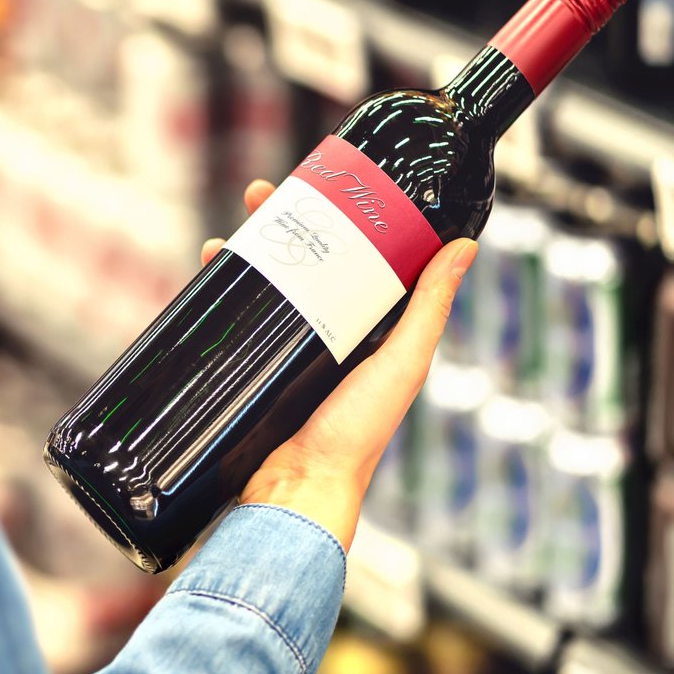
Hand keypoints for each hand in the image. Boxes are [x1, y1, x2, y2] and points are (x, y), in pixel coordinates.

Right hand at [202, 179, 476, 549]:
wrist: (296, 489)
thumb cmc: (358, 436)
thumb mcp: (402, 362)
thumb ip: (429, 307)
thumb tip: (465, 245)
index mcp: (367, 330)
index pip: (352, 256)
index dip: (336, 217)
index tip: (322, 184)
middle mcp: (325, 334)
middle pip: (301, 260)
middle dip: (278, 222)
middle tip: (260, 194)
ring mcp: (284, 351)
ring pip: (262, 284)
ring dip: (242, 251)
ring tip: (227, 232)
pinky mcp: (249, 368)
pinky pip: (234, 319)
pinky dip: (221, 291)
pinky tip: (209, 272)